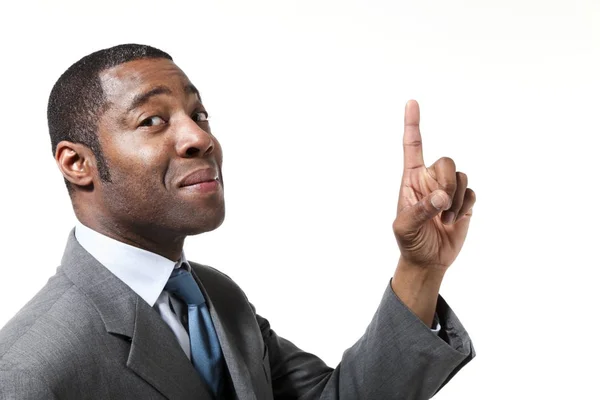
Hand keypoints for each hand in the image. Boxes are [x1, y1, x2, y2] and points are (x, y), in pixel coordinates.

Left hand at [393, 100, 475, 271]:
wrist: (428, 260)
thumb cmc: (410, 241)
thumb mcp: (405, 227)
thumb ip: (421, 210)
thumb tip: (441, 196)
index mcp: (411, 179)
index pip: (412, 147)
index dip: (412, 124)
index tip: (411, 102)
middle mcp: (430, 179)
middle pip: (445, 161)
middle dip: (446, 183)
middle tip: (440, 205)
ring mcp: (448, 189)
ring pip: (460, 176)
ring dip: (455, 200)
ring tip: (444, 219)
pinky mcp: (463, 201)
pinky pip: (471, 191)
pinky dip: (465, 206)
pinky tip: (454, 220)